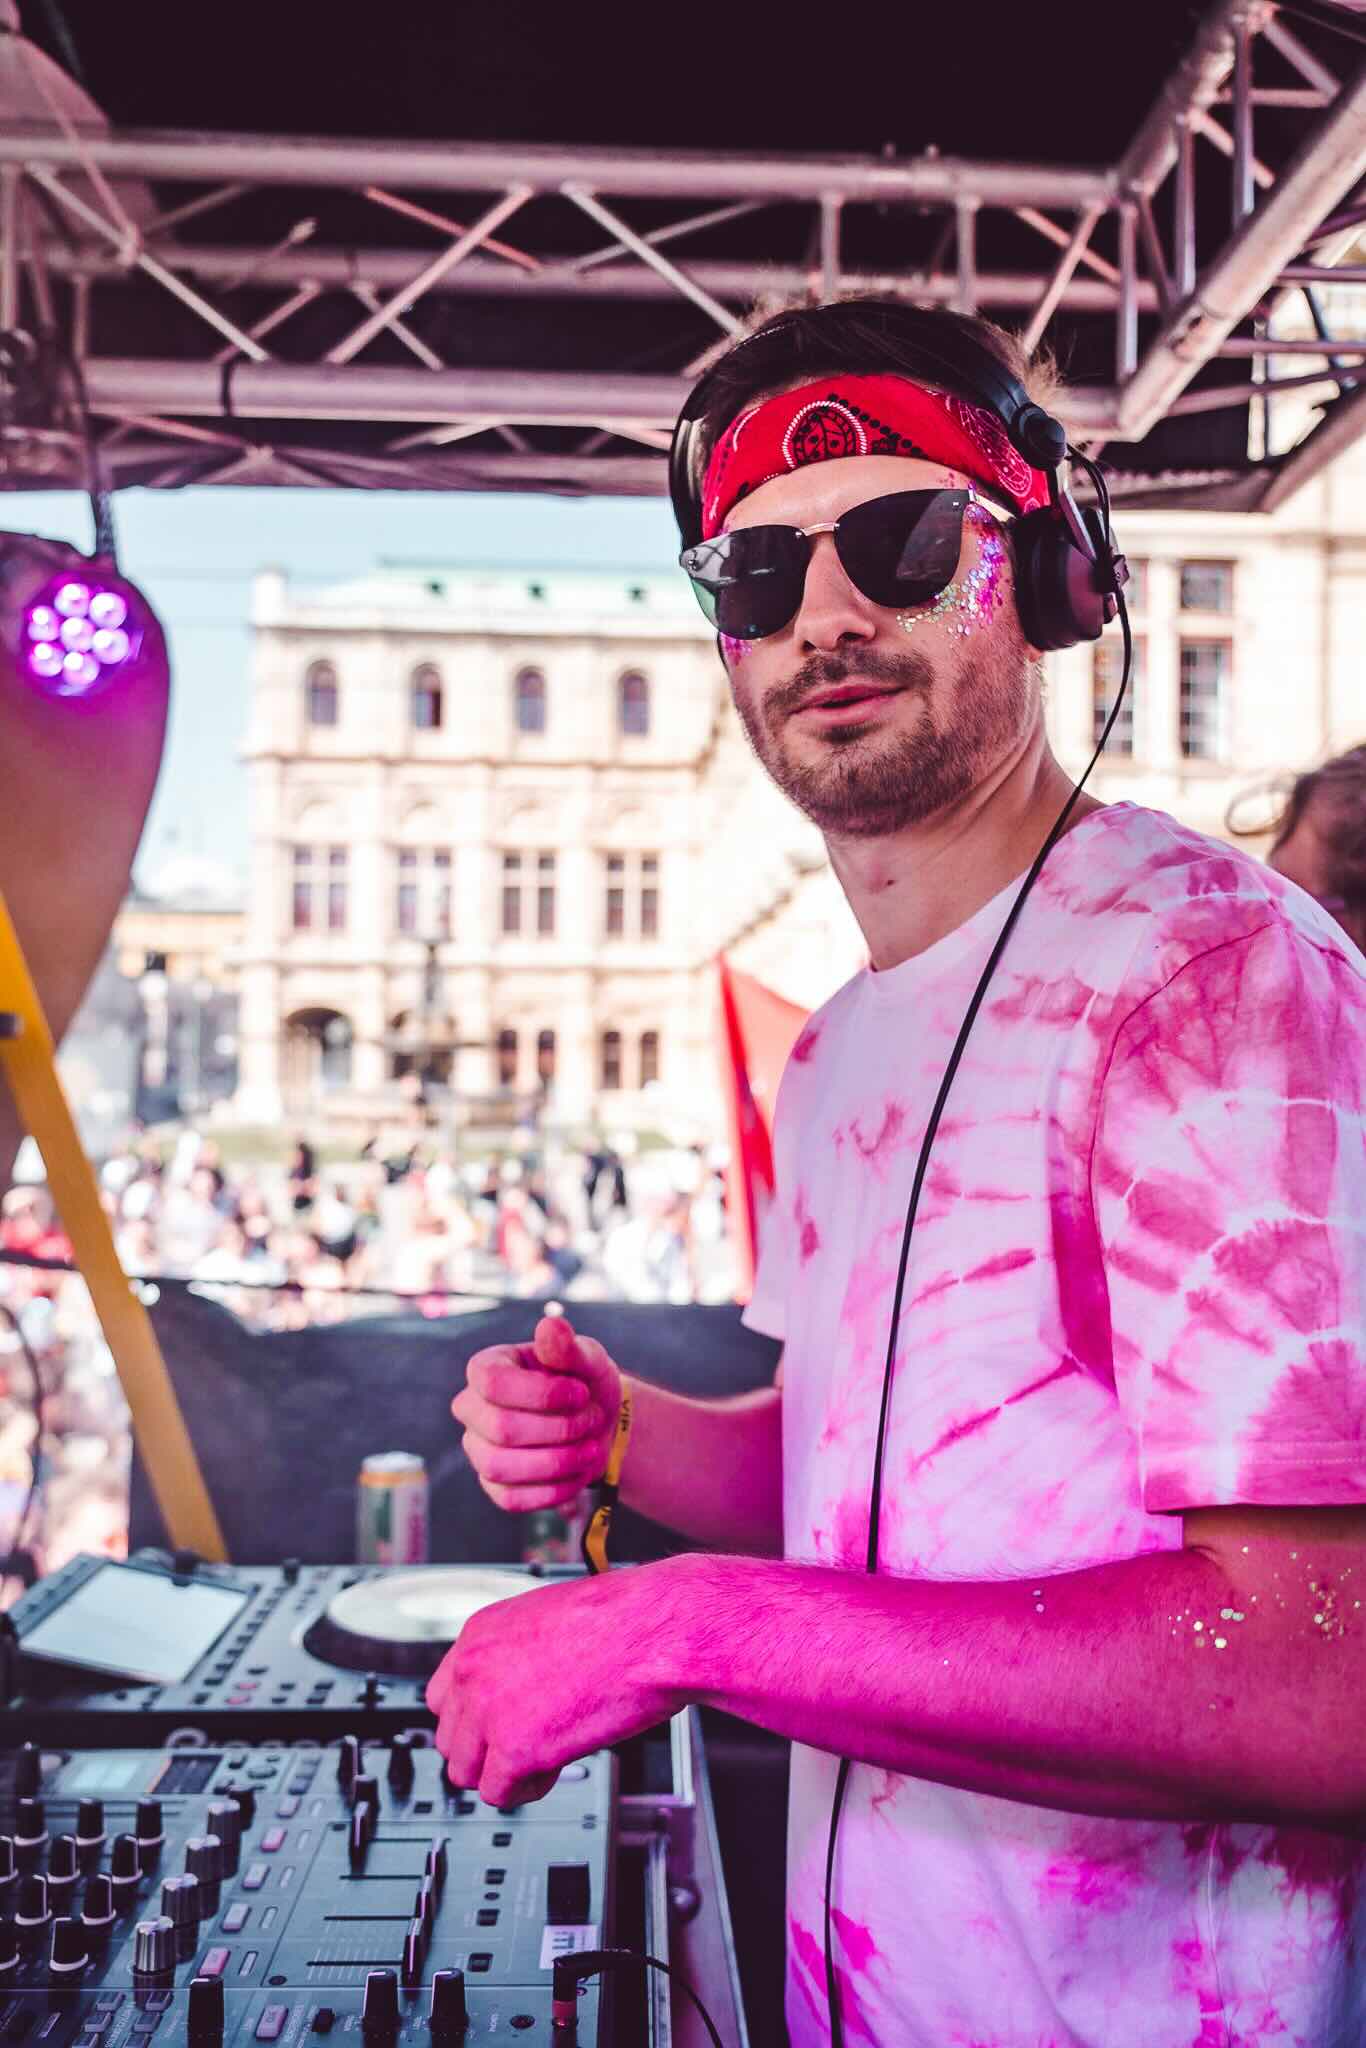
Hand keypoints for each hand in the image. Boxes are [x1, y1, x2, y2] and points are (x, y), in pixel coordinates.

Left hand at [425, 1557, 697, 1804]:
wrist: (652, 1630)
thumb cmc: (622, 1620)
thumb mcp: (549, 1620)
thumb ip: (516, 1654)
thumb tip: (516, 1687)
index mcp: (480, 1633)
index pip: (442, 1696)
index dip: (473, 1720)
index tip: (494, 1730)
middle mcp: (473, 1669)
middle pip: (449, 1739)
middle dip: (487, 1750)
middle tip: (527, 1746)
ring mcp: (488, 1709)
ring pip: (465, 1772)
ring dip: (504, 1773)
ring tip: (544, 1757)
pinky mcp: (514, 1748)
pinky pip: (497, 1793)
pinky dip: (526, 1790)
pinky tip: (555, 1767)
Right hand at [452, 1312, 622, 1512]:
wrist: (599, 1424)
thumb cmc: (585, 1383)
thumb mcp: (586, 1358)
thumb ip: (567, 1347)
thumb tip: (550, 1323)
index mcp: (486, 1368)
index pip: (493, 1383)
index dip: (542, 1393)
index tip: (581, 1392)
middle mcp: (471, 1409)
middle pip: (501, 1429)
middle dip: (558, 1429)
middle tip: (592, 1420)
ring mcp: (478, 1450)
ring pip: (500, 1467)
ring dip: (557, 1462)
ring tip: (590, 1449)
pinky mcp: (494, 1486)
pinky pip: (512, 1499)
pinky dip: (554, 1489)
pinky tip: (579, 1472)